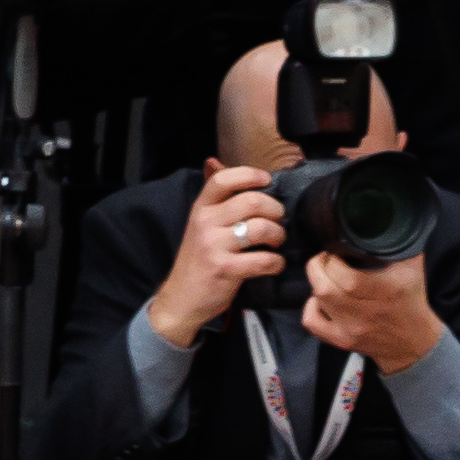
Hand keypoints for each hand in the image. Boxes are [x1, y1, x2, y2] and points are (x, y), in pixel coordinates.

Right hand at [149, 164, 288, 348]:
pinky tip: (273, 264)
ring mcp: (214, 246)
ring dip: (279, 235)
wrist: (180, 299)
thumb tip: (214, 160)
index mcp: (200, 209)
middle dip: (276, 210)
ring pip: (261, 228)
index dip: (250, 175)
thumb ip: (214, 196)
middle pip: (252, 201)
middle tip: (278, 221)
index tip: (267, 181)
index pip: (223, 180)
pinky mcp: (225, 269)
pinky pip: (263, 259)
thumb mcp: (200, 224)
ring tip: (277, 243)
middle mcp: (205, 223)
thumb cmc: (199, 259)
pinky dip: (276, 263)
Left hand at [301, 248, 444, 374]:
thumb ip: (402, 244)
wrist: (414, 343)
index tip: (336, 251)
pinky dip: (310, 307)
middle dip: (318, 267)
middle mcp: (366, 311)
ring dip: (316, 282)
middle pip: (325, 287)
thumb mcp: (414, 269)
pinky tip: (320, 300)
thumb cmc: (412, 302)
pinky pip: (312, 322)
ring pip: (318, 301)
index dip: (333, 259)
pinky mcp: (342, 340)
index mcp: (386, 291)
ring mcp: (351, 328)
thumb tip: (392, 219)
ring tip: (324, 275)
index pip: (346, 275)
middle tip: (325, 259)